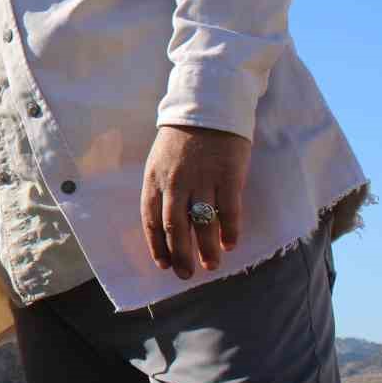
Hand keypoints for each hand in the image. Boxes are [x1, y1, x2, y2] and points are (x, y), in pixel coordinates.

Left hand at [140, 124, 250, 279]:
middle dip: (180, 255)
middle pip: (175, 227)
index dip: (157, 245)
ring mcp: (202, 179)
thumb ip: (162, 189)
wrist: (207, 108)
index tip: (163, 264)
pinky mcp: (227, 175)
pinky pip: (228, 210)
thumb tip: (167, 223)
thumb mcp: (159, 161)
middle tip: (186, 274)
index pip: (151, 219)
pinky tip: (230, 243)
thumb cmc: (181, 138)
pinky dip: (229, 230)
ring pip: (201, 223)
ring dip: (206, 248)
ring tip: (211, 265)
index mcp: (154, 179)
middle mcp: (175, 182)